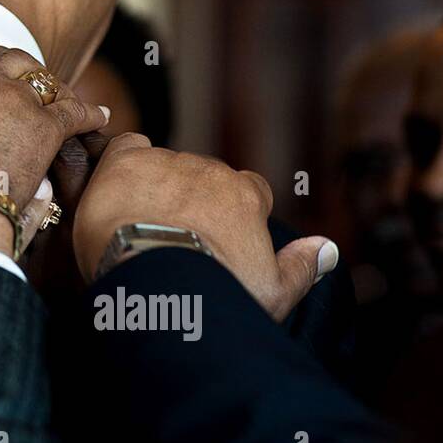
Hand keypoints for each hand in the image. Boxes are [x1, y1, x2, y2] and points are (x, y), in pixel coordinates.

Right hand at [0, 39, 108, 256]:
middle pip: (6, 56)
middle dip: (17, 67)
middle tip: (25, 84)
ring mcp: (12, 98)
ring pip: (41, 76)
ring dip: (52, 85)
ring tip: (60, 97)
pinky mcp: (43, 127)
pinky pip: (73, 110)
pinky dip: (87, 112)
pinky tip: (98, 117)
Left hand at [72, 133, 338, 320]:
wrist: (157, 286)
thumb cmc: (217, 297)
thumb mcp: (271, 293)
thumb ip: (302, 267)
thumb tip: (326, 249)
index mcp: (247, 197)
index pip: (249, 190)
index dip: (231, 211)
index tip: (215, 235)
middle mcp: (211, 172)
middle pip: (202, 177)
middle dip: (188, 200)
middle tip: (169, 236)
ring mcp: (168, 163)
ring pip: (163, 165)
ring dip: (153, 188)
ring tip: (137, 223)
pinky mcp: (127, 162)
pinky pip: (128, 146)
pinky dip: (123, 162)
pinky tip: (116, 189)